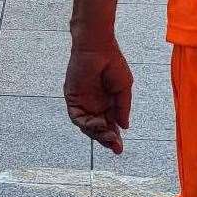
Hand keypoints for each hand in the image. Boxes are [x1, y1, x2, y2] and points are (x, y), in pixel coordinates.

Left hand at [65, 38, 132, 153]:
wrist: (98, 47)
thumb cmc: (112, 63)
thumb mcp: (123, 88)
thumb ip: (122, 107)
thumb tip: (124, 127)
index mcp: (108, 104)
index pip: (110, 125)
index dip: (114, 138)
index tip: (119, 149)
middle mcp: (95, 105)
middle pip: (98, 129)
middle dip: (106, 139)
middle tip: (115, 147)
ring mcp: (83, 103)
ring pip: (87, 126)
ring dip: (97, 134)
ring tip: (108, 136)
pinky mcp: (72, 98)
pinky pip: (77, 116)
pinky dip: (86, 123)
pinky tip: (97, 124)